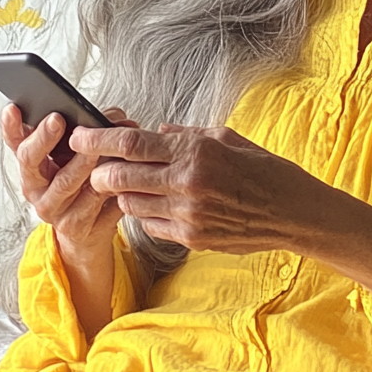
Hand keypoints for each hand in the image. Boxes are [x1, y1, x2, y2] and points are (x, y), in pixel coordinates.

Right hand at [0, 103, 137, 263]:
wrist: (89, 233)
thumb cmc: (82, 186)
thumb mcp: (77, 158)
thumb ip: (87, 134)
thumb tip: (113, 116)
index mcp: (31, 167)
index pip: (15, 143)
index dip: (11, 126)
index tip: (13, 109)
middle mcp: (36, 188)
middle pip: (30, 161)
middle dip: (43, 138)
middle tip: (57, 120)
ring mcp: (54, 209)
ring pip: (65, 183)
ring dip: (81, 162)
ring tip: (95, 147)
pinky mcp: (75, 226)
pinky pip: (92, 202)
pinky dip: (106, 185)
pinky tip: (118, 172)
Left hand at [71, 123, 371, 306]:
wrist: (292, 212)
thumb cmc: (262, 169)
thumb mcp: (226, 138)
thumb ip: (185, 135)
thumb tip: (153, 133)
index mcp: (195, 152)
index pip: (131, 143)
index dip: (97, 139)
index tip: (78, 135)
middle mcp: (187, 183)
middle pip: (119, 176)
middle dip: (99, 171)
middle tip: (93, 166)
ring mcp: (188, 215)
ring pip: (130, 204)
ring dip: (123, 193)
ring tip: (129, 184)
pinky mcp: (192, 238)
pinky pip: (151, 225)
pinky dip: (147, 213)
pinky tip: (158, 205)